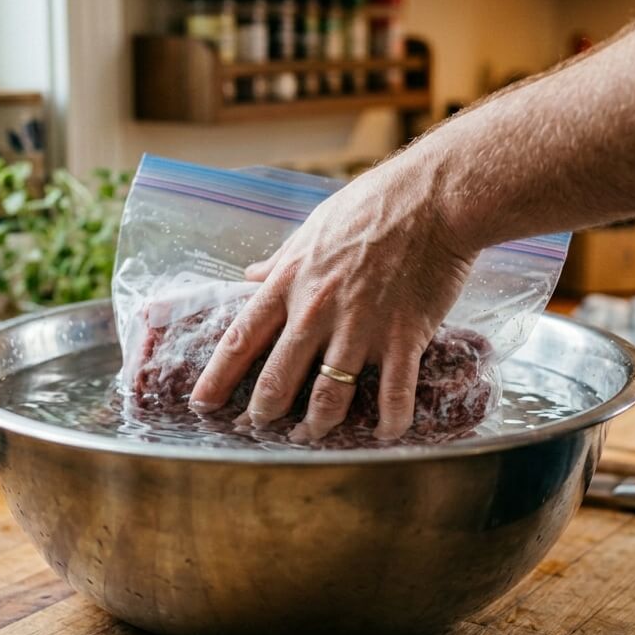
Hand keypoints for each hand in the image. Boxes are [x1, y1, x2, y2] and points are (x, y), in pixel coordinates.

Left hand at [188, 155, 478, 440]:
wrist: (433, 199)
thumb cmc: (371, 207)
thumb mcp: (312, 229)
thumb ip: (280, 261)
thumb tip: (250, 275)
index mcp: (290, 283)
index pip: (241, 339)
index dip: (217, 379)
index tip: (202, 405)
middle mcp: (317, 311)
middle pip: (277, 380)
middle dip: (264, 414)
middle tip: (260, 428)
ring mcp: (360, 328)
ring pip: (328, 398)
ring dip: (317, 425)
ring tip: (313, 434)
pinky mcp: (403, 338)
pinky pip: (393, 395)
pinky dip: (387, 423)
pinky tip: (383, 434)